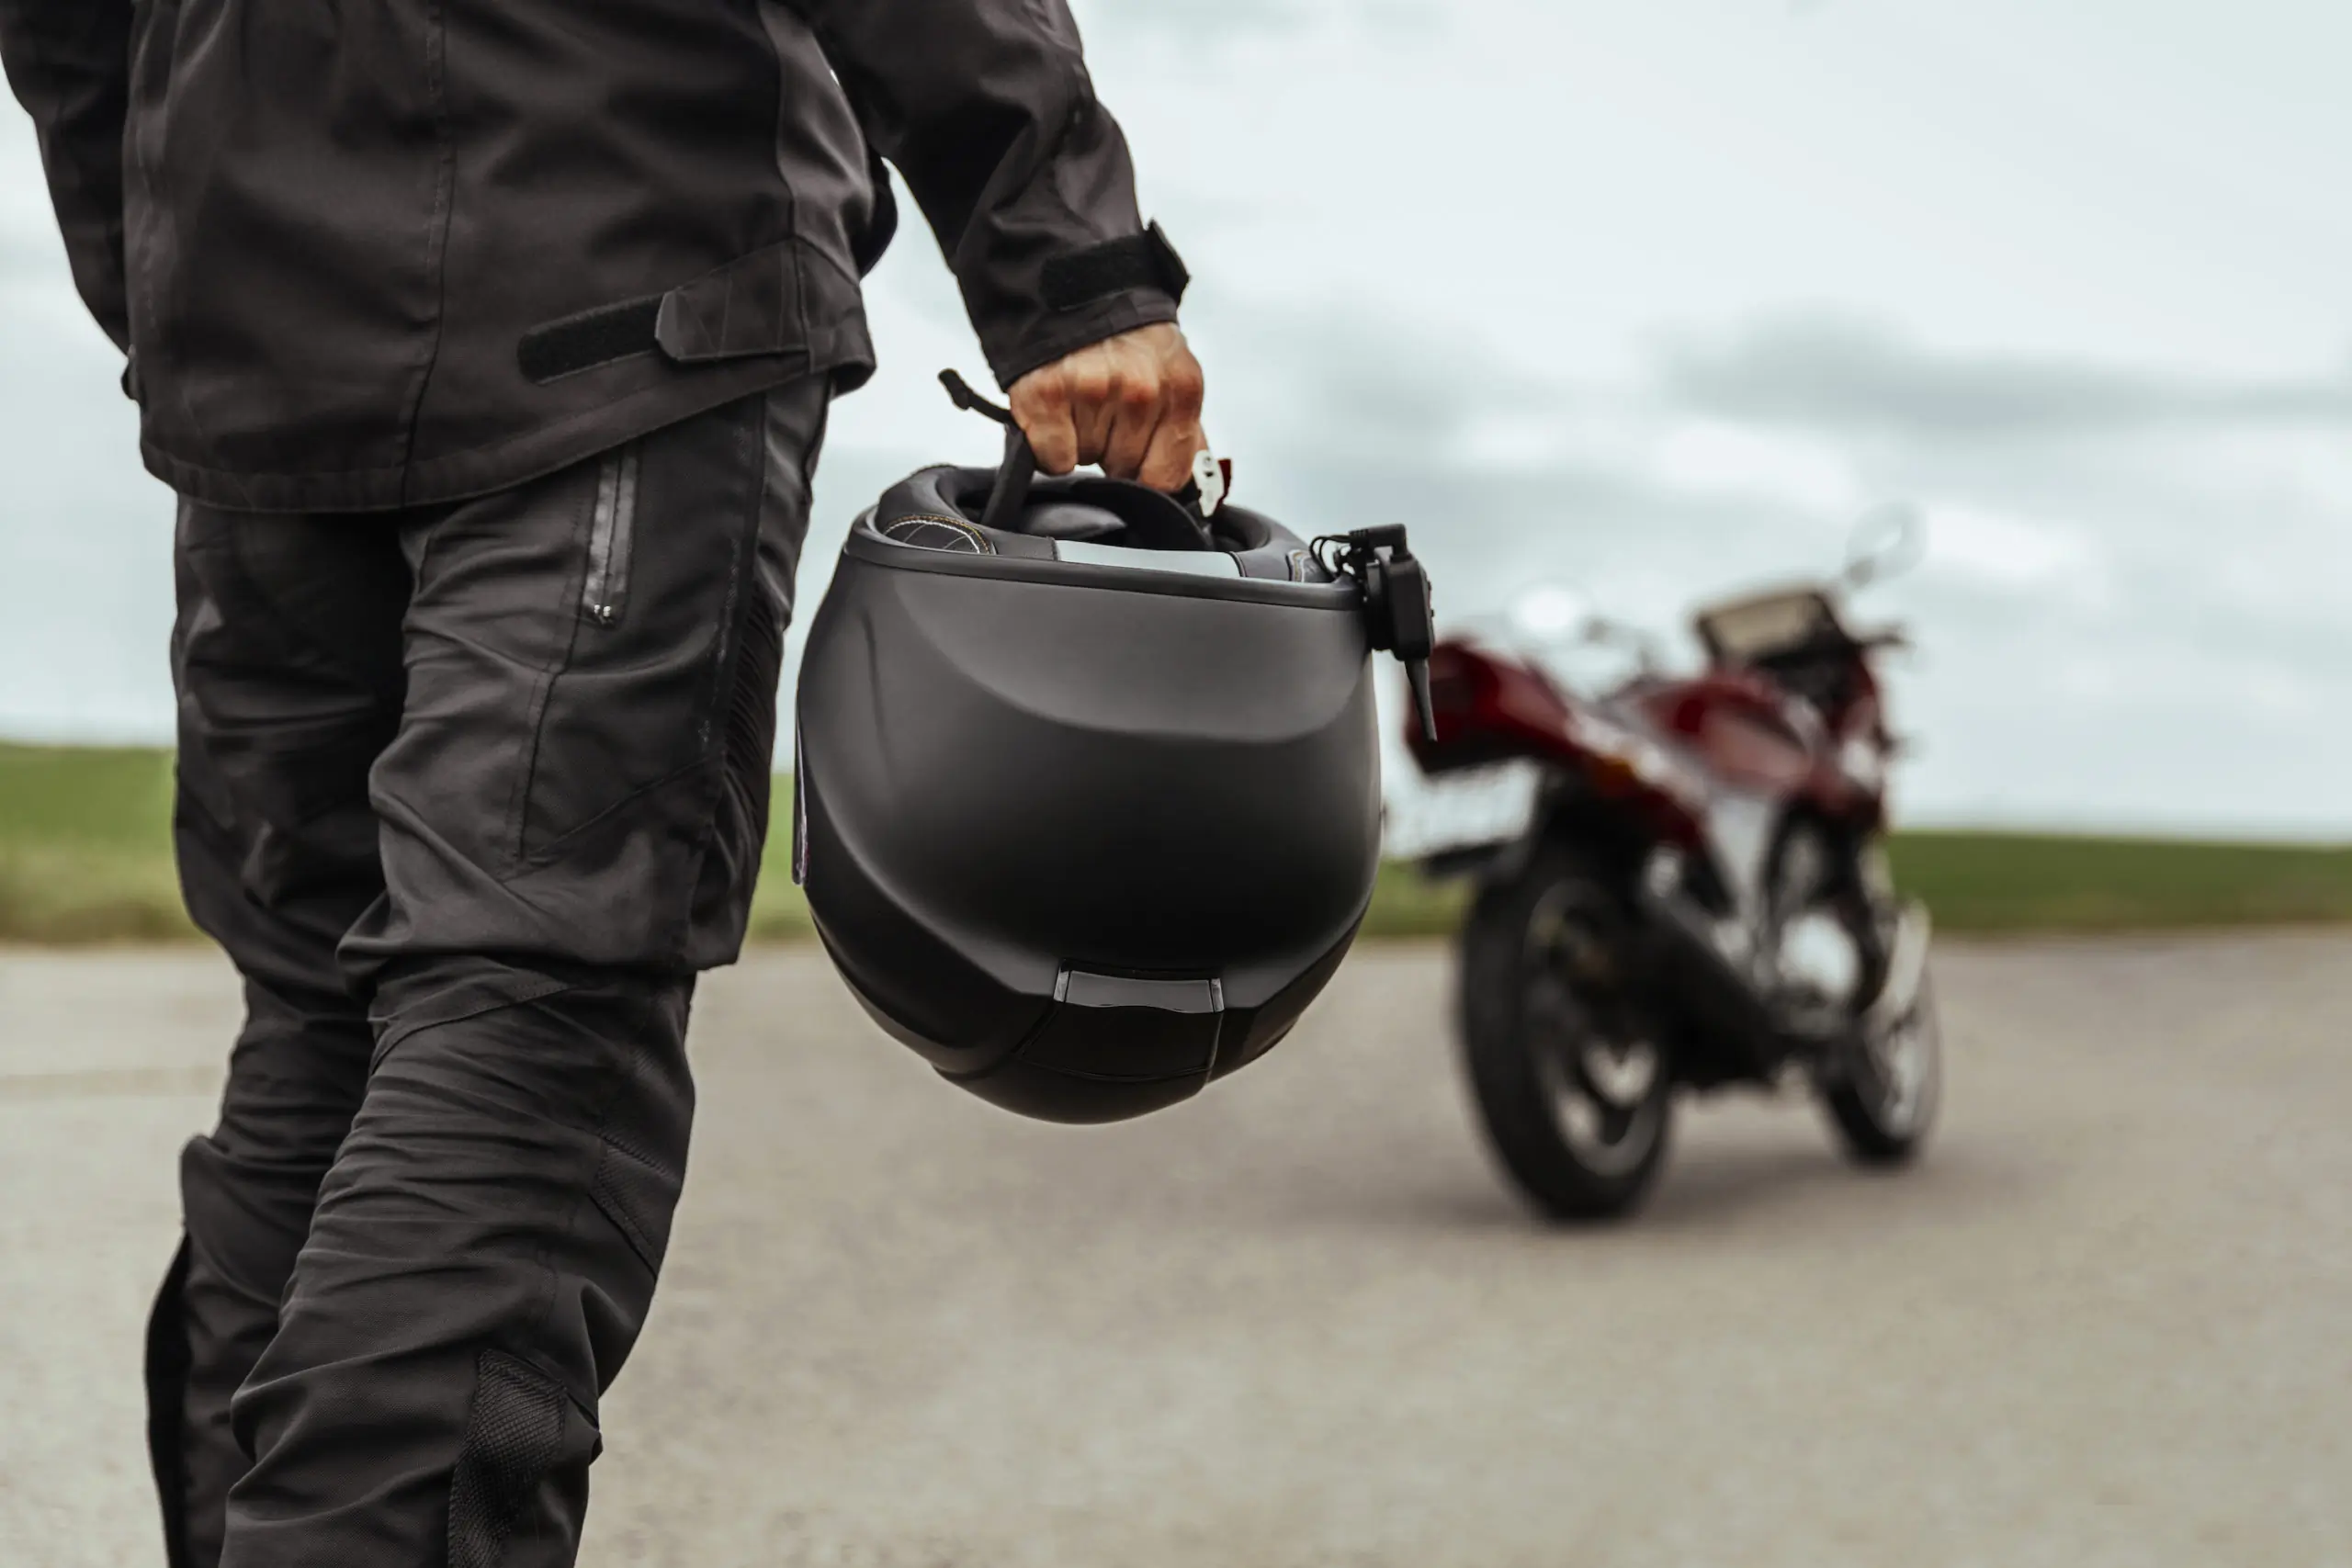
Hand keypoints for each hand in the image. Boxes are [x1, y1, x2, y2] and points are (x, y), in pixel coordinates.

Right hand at [1009, 322, 1206, 491]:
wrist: (1075, 288)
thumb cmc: (1125, 338)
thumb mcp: (1173, 374)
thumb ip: (1185, 431)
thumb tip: (1197, 487)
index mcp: (1181, 389)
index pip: (1167, 477)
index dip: (1146, 473)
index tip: (1136, 457)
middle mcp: (1141, 390)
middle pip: (1122, 470)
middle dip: (1111, 449)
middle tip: (1103, 408)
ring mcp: (1093, 390)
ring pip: (1085, 462)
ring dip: (1079, 440)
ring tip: (1080, 399)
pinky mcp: (1047, 394)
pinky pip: (1054, 459)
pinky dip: (1049, 444)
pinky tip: (1056, 410)